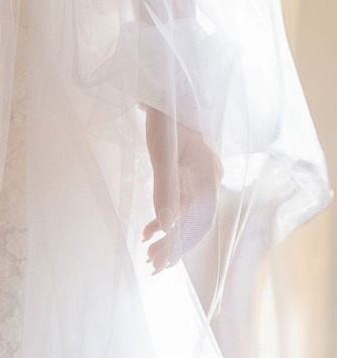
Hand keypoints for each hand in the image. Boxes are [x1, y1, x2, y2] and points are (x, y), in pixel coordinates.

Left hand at [142, 105, 221, 273]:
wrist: (165, 91)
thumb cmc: (165, 119)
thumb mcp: (162, 152)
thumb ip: (165, 187)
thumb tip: (167, 226)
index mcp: (209, 175)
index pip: (200, 220)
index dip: (183, 242)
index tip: (164, 261)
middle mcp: (208, 180)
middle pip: (194, 221)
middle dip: (174, 245)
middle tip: (153, 266)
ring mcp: (198, 177)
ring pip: (186, 215)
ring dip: (168, 236)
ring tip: (149, 254)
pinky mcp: (186, 174)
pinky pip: (179, 203)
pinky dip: (164, 218)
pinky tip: (149, 230)